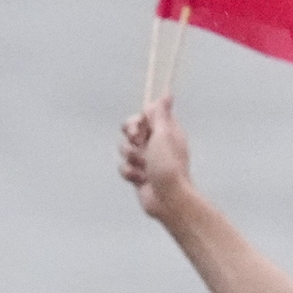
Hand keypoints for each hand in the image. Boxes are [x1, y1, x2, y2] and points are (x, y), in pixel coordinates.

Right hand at [119, 101, 197, 223]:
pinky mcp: (139, 174)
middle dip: (130, 138)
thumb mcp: (164, 134)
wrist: (167, 198)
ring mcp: (147, 160)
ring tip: (144, 167)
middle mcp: (157, 144)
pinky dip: (130, 173)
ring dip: (132, 158)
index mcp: (166, 131)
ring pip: (125, 150)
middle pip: (131, 131)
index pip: (144, 116)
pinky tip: (141, 180)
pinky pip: (124, 167)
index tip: (138, 128)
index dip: (137, 120)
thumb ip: (160, 115)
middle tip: (138, 143)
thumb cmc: (168, 165)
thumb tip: (167, 94)